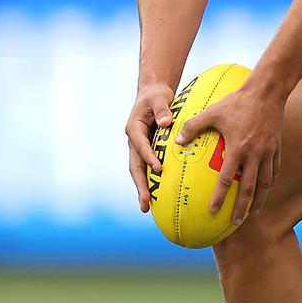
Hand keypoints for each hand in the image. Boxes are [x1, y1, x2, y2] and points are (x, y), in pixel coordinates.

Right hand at [125, 82, 174, 211]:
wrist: (152, 95)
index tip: (158, 168)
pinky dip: (150, 182)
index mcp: (134, 128)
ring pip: (138, 170)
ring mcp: (138, 148)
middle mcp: (134, 141)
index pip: (140, 145)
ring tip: (146, 207)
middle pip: (134, 165)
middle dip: (139, 184)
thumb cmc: (156, 96)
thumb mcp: (159, 98)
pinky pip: (147, 168)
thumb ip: (162, 109)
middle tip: (145, 202)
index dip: (148, 156)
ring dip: (142, 188)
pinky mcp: (146, 151)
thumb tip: (167, 122)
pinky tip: (157, 197)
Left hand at [175, 82, 283, 223]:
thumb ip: (193, 126)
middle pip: (249, 188)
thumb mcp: (212, 112)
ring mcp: (268, 152)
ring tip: (254, 211)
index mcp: (237, 149)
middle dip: (242, 208)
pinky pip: (275, 169)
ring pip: (266, 183)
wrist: (267, 91)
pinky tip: (266, 187)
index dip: (220, 197)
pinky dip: (270, 181)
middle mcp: (255, 155)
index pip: (226, 180)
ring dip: (260, 199)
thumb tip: (176, 140)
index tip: (213, 211)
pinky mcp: (277, 147)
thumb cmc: (237, 101)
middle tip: (236, 222)